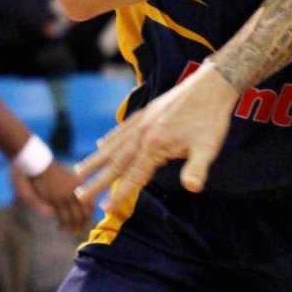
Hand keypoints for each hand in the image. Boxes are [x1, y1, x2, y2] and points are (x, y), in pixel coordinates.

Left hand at [18, 158, 91, 232]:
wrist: (31, 157)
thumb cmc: (25, 177)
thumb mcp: (24, 192)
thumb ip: (36, 205)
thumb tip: (50, 215)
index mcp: (56, 196)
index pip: (68, 219)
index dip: (67, 228)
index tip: (61, 230)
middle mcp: (68, 191)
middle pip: (81, 215)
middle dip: (78, 226)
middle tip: (72, 232)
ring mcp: (74, 185)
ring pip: (88, 206)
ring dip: (86, 217)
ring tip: (80, 224)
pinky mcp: (76, 179)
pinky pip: (89, 195)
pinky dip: (90, 206)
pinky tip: (84, 210)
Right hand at [73, 63, 237, 209]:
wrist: (213, 84)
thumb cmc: (212, 118)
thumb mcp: (208, 147)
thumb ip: (197, 169)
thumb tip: (193, 188)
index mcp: (156, 145)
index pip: (134, 175)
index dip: (120, 193)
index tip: (104, 208)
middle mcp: (143, 133)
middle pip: (116, 161)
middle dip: (97, 180)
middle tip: (78, 194)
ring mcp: (143, 121)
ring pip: (114, 144)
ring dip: (96, 159)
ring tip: (79, 170)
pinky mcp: (147, 111)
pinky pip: (123, 128)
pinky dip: (111, 137)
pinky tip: (102, 143)